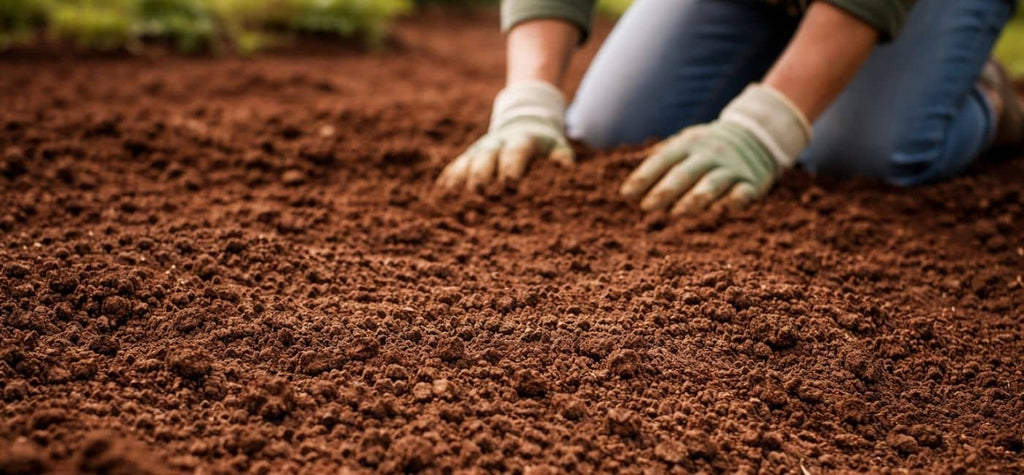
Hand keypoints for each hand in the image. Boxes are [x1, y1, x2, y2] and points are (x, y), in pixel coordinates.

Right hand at [437, 81, 573, 190]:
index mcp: (521, 141)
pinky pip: (454, 168)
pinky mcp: (467, 158)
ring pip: (466, 163)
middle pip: (485, 158)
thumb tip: (567, 173)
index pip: (515, 152)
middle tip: (477, 193)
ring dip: (459, 180)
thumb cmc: (543, 145)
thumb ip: (561, 159)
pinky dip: (447, 181)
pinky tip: (439, 195)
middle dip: (481, 175)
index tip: (510, 183)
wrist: (521, 122)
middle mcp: (496, 144)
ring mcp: (479, 151)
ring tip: (452, 198)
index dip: (512, 166)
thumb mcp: (557, 147)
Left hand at [620, 84, 811, 214]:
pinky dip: (731, 201)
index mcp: (688, 144)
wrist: (756, 135)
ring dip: (694, 199)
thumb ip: (658, 162)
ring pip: (711, 184)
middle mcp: (708, 154)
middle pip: (684, 173)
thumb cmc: (707, 147)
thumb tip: (626, 190)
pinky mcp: (751, 183)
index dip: (644, 177)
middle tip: (646, 207)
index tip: (626, 195)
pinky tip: (719, 210)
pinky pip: (742, 193)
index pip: (662, 161)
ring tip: (677, 213)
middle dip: (665, 190)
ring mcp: (731, 168)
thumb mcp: (683, 144)